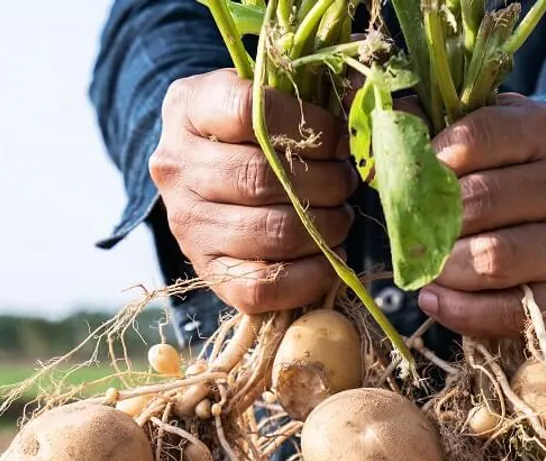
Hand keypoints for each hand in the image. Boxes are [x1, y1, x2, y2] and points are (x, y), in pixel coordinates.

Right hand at [150, 70, 358, 312]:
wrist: (208, 174)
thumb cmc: (253, 129)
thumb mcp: (269, 92)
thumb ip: (313, 89)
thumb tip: (368, 103)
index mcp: (189, 108)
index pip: (249, 111)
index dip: (310, 128)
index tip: (338, 140)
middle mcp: (177, 166)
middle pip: (263, 178)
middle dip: (326, 182)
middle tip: (345, 182)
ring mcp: (187, 223)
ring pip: (271, 232)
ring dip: (325, 227)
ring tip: (339, 217)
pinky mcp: (207, 271)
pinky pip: (261, 286)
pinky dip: (309, 276)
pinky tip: (328, 257)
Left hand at [418, 94, 545, 337]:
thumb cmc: (498, 164)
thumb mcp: (473, 129)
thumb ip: (428, 122)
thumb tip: (388, 126)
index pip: (476, 138)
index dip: (430, 159)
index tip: (410, 175)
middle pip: (480, 202)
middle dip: (429, 221)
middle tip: (406, 229)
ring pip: (494, 258)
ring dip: (444, 266)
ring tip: (425, 263)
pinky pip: (509, 310)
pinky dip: (461, 310)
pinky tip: (433, 297)